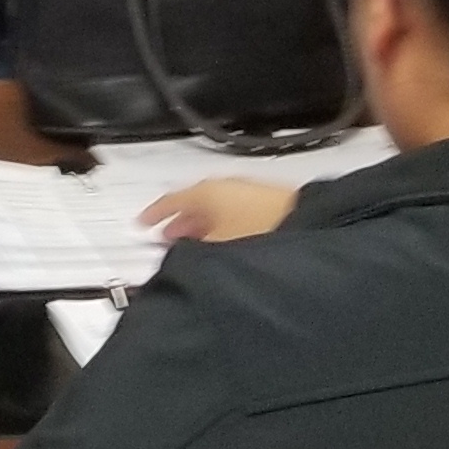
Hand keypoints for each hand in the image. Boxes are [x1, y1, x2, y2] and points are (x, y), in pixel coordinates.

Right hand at [141, 177, 299, 243]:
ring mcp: (248, 197)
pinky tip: (224, 249)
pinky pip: (234, 217)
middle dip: (179, 221)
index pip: (170, 200)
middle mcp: (226, 189)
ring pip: (216, 211)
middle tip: (165, 237)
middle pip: (194, 204)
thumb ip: (191, 252)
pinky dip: (223, 229)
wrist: (307, 230)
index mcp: (206, 191)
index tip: (141, 222)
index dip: (154, 213)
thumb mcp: (214, 249)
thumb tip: (177, 259)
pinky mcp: (268, 208)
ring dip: (202, 227)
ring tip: (194, 248)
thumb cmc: (260, 233)